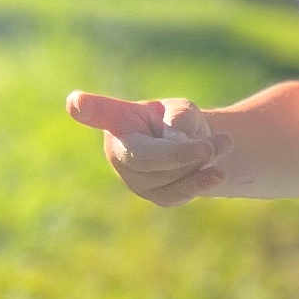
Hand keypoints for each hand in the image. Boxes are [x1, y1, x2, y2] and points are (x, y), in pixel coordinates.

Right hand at [65, 91, 231, 206]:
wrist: (195, 149)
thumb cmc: (180, 123)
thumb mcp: (183, 110)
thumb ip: (180, 119)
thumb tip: (176, 143)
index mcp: (119, 119)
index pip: (101, 113)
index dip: (89, 109)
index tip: (75, 102)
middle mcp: (118, 150)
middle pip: (143, 158)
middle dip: (181, 154)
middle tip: (214, 144)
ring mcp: (132, 178)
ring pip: (167, 177)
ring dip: (200, 162)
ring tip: (223, 144)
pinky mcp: (153, 196)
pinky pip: (177, 194)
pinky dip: (201, 181)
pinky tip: (216, 172)